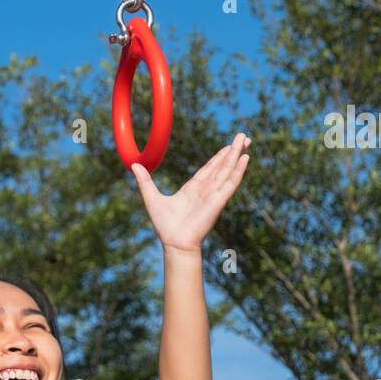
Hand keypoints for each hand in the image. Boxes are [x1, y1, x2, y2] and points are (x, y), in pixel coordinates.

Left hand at [134, 133, 250, 252]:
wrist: (174, 243)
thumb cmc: (165, 226)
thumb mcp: (152, 198)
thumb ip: (145, 181)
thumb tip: (134, 165)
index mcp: (193, 189)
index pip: (209, 169)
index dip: (218, 157)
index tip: (228, 146)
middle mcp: (206, 190)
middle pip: (222, 166)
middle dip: (232, 151)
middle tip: (243, 136)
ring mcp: (213, 194)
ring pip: (227, 170)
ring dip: (236, 155)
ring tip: (246, 140)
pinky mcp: (218, 201)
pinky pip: (230, 183)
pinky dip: (238, 171)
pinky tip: (245, 159)